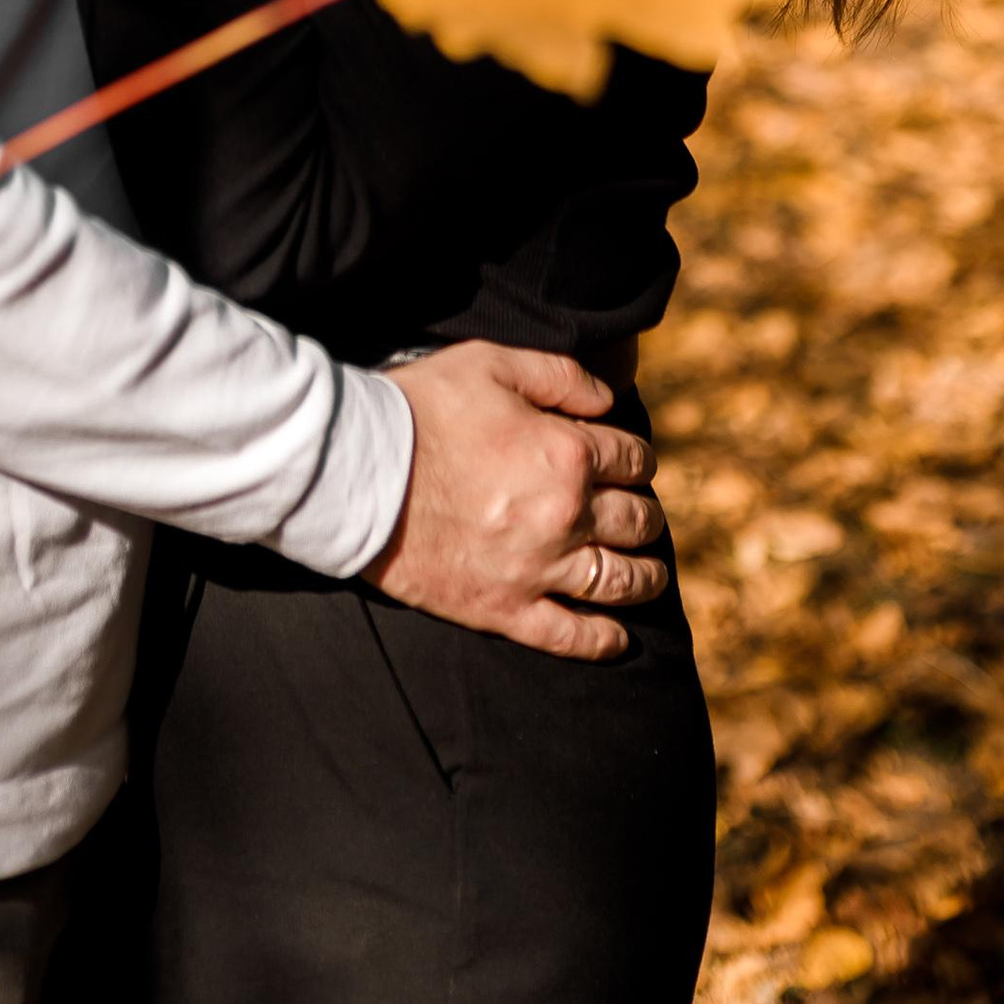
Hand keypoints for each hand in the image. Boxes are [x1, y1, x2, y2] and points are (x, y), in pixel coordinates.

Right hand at [372, 342, 668, 662]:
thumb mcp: (492, 363)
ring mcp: (536, 570)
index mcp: (567, 453)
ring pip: (618, 583)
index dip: (638, 459)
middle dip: (646, 516)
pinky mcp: (502, 610)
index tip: (631, 464)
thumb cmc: (420, 408)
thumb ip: (561, 376)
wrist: (355, 471)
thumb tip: (608, 402)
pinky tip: (618, 637)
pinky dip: (603, 640)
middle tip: (641, 516)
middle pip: (636, 523)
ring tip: (648, 575)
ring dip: (645, 578)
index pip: (633, 459)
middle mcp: (564, 516)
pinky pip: (570, 636)